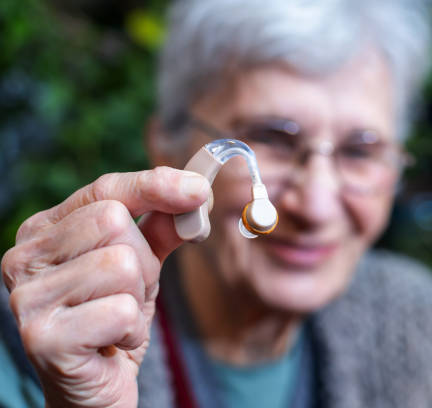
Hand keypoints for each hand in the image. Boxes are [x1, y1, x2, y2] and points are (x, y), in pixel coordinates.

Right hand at [1, 166, 209, 407]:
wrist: (95, 385)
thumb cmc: (114, 317)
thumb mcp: (142, 264)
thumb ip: (163, 225)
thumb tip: (196, 190)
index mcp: (44, 230)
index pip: (105, 189)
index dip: (155, 186)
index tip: (200, 189)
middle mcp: (24, 257)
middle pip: (114, 222)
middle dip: (143, 262)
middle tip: (129, 294)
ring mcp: (27, 297)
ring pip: (122, 265)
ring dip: (138, 298)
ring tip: (117, 318)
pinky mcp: (44, 337)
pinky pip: (121, 311)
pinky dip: (133, 329)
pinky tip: (113, 342)